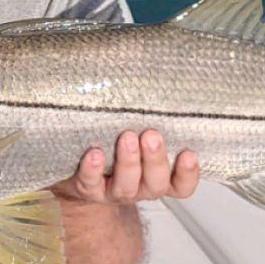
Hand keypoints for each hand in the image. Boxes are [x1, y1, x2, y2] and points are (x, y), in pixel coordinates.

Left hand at [52, 129, 200, 204]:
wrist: (76, 168)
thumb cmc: (115, 143)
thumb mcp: (137, 129)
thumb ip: (150, 115)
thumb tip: (153, 73)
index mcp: (157, 175)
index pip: (181, 184)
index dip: (188, 174)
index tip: (188, 154)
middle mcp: (140, 187)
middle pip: (156, 183)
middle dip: (155, 159)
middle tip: (151, 136)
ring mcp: (114, 190)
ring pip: (127, 187)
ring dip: (128, 162)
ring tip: (126, 138)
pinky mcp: (88, 189)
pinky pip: (91, 184)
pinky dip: (93, 170)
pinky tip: (95, 154)